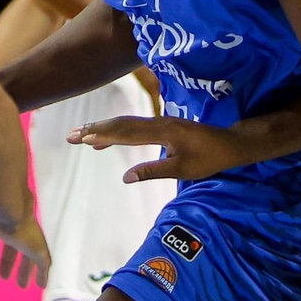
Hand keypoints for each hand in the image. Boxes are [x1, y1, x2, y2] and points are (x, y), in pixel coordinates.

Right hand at [0, 203, 49, 288]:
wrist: (2, 202)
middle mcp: (10, 222)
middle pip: (10, 243)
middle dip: (7, 259)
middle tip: (3, 275)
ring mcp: (26, 232)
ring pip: (28, 252)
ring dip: (24, 269)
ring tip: (21, 284)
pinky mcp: (37, 243)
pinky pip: (42, 260)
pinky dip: (42, 273)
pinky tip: (41, 284)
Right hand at [67, 114, 243, 181]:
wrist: (229, 143)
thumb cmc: (209, 158)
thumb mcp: (182, 170)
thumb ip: (153, 171)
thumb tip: (125, 178)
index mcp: (161, 132)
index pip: (126, 133)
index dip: (102, 135)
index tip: (82, 138)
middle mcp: (158, 123)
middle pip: (121, 124)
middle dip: (95, 129)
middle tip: (71, 135)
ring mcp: (160, 122)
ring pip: (126, 124)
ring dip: (103, 128)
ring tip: (82, 135)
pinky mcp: (162, 126)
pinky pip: (134, 126)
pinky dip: (117, 131)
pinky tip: (106, 139)